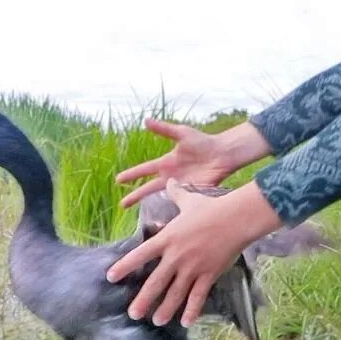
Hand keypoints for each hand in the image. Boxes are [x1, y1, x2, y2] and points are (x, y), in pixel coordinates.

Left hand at [106, 179, 282, 327]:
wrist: (236, 218)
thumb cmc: (212, 208)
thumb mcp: (190, 200)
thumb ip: (176, 194)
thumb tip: (170, 181)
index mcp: (168, 238)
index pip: (140, 254)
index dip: (124, 266)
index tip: (111, 277)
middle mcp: (176, 256)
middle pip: (155, 282)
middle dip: (143, 300)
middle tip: (133, 314)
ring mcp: (192, 267)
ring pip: (175, 293)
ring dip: (165, 309)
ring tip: (157, 321)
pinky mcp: (208, 274)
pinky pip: (198, 296)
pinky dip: (192, 310)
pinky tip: (186, 322)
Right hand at [115, 120, 236, 207]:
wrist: (223, 153)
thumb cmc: (202, 142)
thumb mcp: (182, 133)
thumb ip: (164, 129)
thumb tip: (146, 121)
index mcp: (166, 163)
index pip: (144, 170)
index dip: (131, 175)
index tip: (118, 180)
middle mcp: (170, 176)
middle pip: (149, 188)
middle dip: (135, 196)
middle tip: (122, 205)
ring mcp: (180, 186)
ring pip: (162, 198)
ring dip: (152, 205)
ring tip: (140, 214)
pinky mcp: (192, 193)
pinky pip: (180, 202)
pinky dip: (173, 209)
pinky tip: (166, 219)